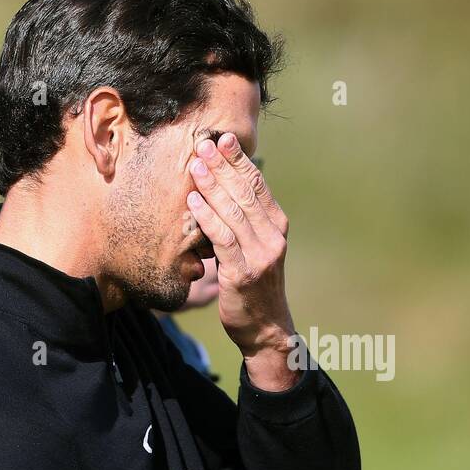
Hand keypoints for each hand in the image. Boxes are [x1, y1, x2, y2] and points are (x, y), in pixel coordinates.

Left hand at [186, 133, 299, 390]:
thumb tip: (221, 189)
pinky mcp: (243, 273)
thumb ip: (244, 222)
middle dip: (223, 166)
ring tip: (195, 165)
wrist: (266, 330)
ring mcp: (260, 255)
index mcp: (277, 227)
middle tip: (203, 144)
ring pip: (234, 212)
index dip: (240, 160)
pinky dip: (207, 218)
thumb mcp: (256, 249)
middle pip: (246, 192)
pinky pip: (223, 239)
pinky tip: (193, 202)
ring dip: (213, 186)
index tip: (223, 139)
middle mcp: (272, 237)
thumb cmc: (255, 287)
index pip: (258, 185)